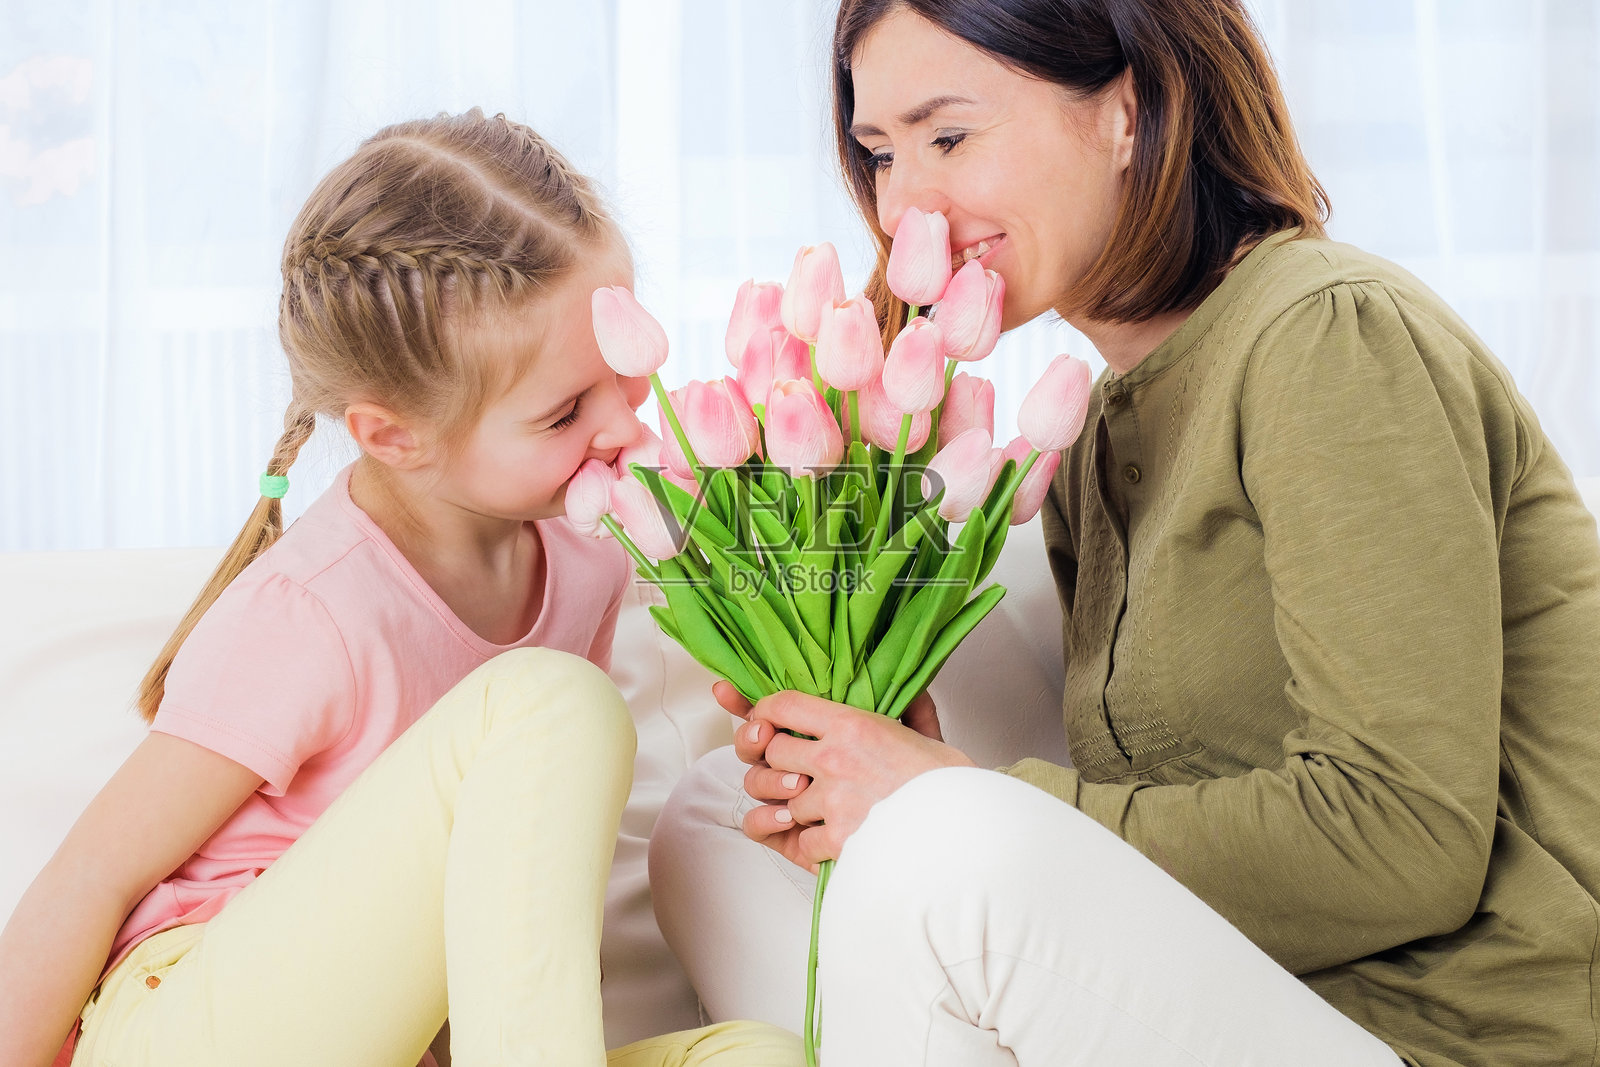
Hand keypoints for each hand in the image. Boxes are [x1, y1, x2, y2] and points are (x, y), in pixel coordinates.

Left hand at [711, 682, 972, 871]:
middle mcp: (835, 758)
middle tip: (796, 774)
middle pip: (772, 753)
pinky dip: (812, 845)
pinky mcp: (836, 840)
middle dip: (778, 765)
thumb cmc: (951, 788)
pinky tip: (833, 842)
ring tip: (821, 811)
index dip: (766, 713)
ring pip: (783, 801)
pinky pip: (801, 840)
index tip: (767, 722)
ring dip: (797, 809)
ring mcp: (832, 800)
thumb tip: (911, 690)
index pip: (785, 704)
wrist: (968, 833)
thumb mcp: (928, 736)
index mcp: (854, 725)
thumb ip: (910, 709)